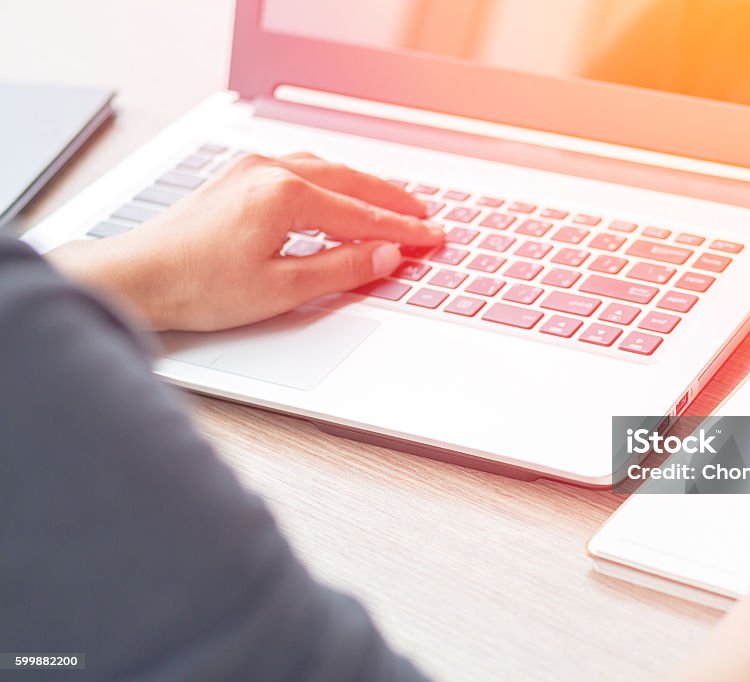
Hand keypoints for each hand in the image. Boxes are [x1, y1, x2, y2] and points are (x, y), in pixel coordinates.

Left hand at [46, 152, 444, 330]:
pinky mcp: (238, 176)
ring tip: (392, 204)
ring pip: (326, 170)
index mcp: (286, 196)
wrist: (138, 278)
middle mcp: (270, 171)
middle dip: (392, 201)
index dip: (403, 230)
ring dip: (363, 186)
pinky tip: (339, 193)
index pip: (363, 215)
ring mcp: (252, 169)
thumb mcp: (282, 289)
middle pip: (351, 182)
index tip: (432, 237)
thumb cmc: (198, 286)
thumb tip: (385, 255)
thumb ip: (341, 268)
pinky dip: (332, 181)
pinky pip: (301, 168)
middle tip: (424, 216)